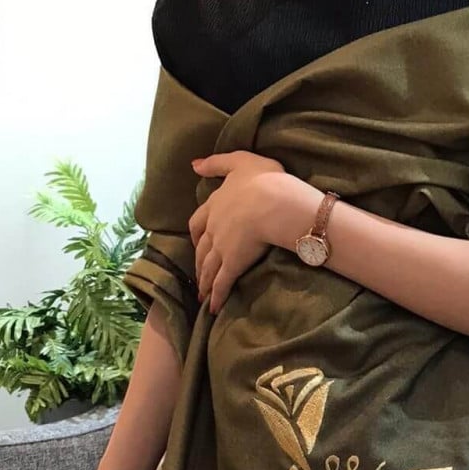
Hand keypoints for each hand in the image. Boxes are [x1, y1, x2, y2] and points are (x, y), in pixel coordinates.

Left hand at [188, 150, 315, 313]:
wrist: (274, 202)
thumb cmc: (264, 179)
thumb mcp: (240, 161)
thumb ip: (217, 163)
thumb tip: (194, 165)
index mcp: (215, 204)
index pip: (198, 222)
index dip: (197, 233)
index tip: (196, 242)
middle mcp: (213, 227)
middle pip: (201, 248)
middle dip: (198, 262)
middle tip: (199, 274)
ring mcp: (221, 247)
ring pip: (208, 268)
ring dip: (204, 282)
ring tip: (203, 294)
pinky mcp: (233, 264)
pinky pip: (222, 283)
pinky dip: (216, 296)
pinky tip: (214, 308)